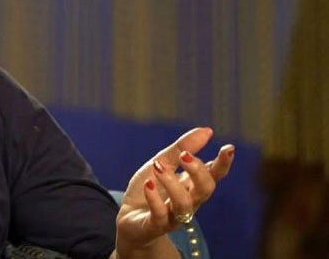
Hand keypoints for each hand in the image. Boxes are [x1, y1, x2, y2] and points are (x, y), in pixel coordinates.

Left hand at [114, 127, 233, 256]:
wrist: (129, 218)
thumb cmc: (149, 188)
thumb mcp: (161, 162)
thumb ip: (181, 148)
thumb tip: (207, 130)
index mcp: (192, 185)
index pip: (213, 175)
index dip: (223, 164)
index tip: (228, 148)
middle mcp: (188, 201)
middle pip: (205, 190)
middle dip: (199, 172)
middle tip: (184, 155)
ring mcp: (173, 215)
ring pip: (184, 204)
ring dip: (173, 183)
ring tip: (158, 166)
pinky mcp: (155, 226)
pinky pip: (160, 215)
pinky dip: (155, 199)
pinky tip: (149, 184)